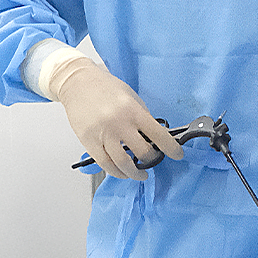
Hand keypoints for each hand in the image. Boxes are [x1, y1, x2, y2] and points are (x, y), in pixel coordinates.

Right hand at [51, 58, 183, 180]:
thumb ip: (142, 117)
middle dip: (152, 160)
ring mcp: (103, 134)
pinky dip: (115, 172)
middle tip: (154, 161)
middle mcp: (119, 124)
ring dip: (134, 173)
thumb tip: (153, 135)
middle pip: (141, 152)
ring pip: (122, 163)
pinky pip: (104, 163)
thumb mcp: (132, 98)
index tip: (177, 155)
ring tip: (140, 174)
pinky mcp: (88, 142)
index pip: (158, 135)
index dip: (171, 148)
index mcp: (134, 111)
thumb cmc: (106, 88)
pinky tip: (122, 172)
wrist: (79, 84)